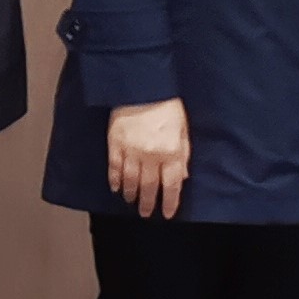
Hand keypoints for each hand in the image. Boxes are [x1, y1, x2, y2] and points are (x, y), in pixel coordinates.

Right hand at [106, 98, 190, 218]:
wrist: (141, 85)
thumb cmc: (166, 104)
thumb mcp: (183, 129)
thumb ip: (183, 153)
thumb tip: (183, 175)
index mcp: (170, 151)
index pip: (171, 184)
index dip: (169, 202)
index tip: (166, 214)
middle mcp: (150, 155)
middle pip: (149, 186)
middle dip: (148, 202)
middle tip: (146, 213)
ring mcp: (131, 150)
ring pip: (130, 180)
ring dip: (131, 193)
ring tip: (131, 202)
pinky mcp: (115, 143)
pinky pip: (114, 167)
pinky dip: (115, 179)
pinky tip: (116, 187)